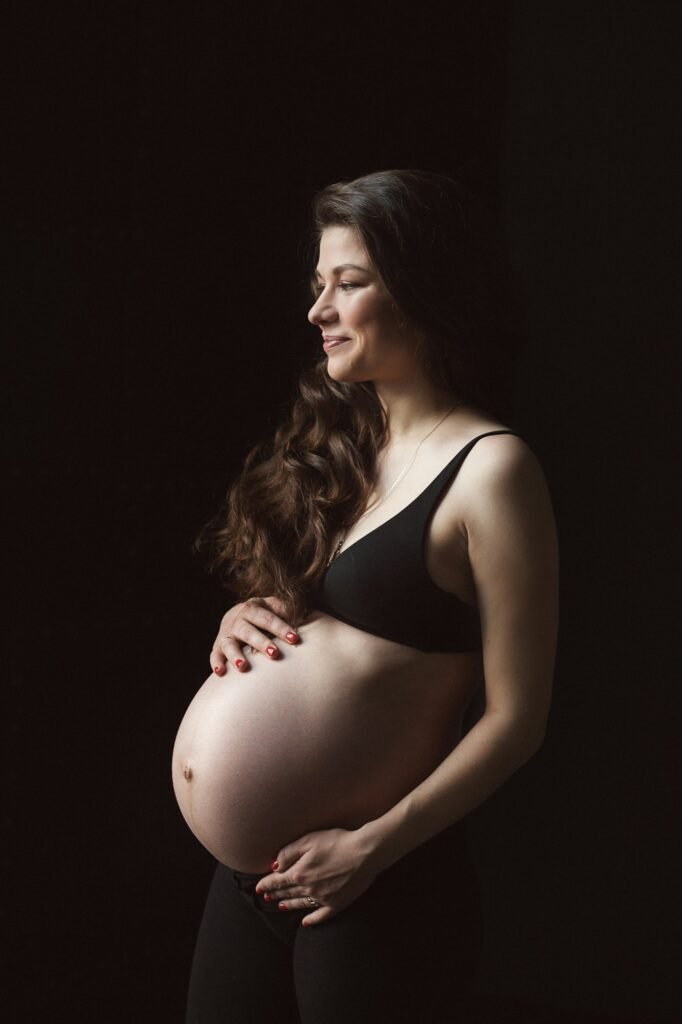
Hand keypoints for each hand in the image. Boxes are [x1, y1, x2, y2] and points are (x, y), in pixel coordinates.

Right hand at [210, 595, 299, 674]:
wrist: (235, 615)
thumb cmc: (262, 615)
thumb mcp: (272, 606)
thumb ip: (285, 609)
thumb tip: (306, 614)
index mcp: (252, 608)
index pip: (267, 618)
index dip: (281, 628)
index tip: (294, 639)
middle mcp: (237, 621)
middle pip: (248, 631)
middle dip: (261, 642)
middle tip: (274, 654)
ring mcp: (226, 635)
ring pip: (229, 644)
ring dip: (235, 655)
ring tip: (243, 666)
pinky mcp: (217, 648)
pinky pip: (214, 656)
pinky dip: (216, 664)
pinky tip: (220, 673)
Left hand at [254, 826, 378, 925]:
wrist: (365, 853)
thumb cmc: (337, 842)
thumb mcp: (309, 840)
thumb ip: (289, 852)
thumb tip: (274, 865)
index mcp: (299, 873)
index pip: (277, 881)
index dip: (266, 884)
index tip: (257, 888)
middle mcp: (308, 889)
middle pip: (287, 892)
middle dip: (275, 894)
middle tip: (266, 897)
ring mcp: (323, 898)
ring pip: (301, 904)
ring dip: (289, 905)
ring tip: (280, 906)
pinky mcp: (337, 904)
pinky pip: (321, 916)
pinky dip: (312, 920)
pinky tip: (306, 923)